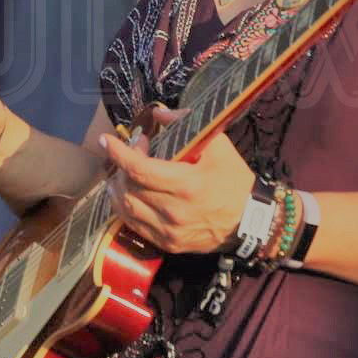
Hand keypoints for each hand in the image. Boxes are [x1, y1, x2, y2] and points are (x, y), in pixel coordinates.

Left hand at [98, 105, 253, 254]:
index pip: (139, 168)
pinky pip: (134, 226)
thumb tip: (158, 112)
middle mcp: (173, 212)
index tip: (106, 140)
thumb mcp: (218, 147)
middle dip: (122, 165)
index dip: (119, 153)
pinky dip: (125, 207)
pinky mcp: (168, 244)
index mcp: (186, 185)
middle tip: (132, 152)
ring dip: (118, 187)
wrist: (251, 223)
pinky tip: (128, 195)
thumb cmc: (235, 182)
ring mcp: (169, 232)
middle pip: (129, 187)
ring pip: (126, 208)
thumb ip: (187, 125)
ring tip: (121, 173)